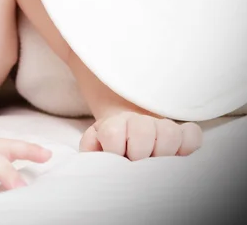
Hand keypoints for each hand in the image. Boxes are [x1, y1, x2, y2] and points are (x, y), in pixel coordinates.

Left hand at [79, 111, 202, 160]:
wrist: (126, 133)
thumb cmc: (109, 147)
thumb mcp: (94, 147)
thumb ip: (90, 148)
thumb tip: (98, 155)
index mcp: (114, 124)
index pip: (113, 133)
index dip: (115, 151)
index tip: (116, 159)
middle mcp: (139, 121)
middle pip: (143, 129)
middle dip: (140, 153)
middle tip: (137, 163)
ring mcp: (161, 125)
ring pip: (170, 131)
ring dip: (164, 150)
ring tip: (156, 162)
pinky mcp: (182, 133)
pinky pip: (193, 134)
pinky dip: (189, 144)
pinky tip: (178, 155)